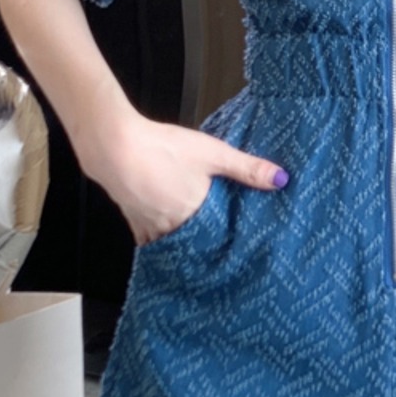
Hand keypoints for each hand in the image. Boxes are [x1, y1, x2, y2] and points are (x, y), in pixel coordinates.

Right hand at [77, 107, 286, 245]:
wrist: (113, 144)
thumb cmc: (163, 149)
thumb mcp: (213, 155)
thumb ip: (246, 169)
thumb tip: (281, 180)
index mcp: (192, 218)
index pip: (215, 241)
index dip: (225, 246)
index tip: (236, 252)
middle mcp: (168, 228)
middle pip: (191, 244)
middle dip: (203, 247)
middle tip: (217, 251)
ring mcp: (146, 225)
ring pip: (168, 241)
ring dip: (180, 242)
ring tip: (193, 241)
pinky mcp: (130, 216)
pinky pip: (146, 234)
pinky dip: (156, 234)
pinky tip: (162, 227)